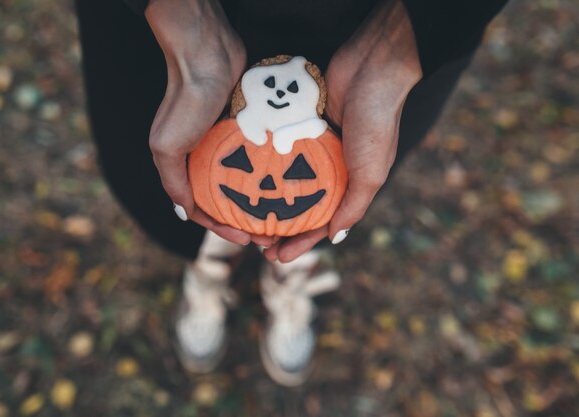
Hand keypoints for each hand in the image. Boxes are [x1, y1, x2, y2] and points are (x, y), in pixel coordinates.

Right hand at [145, 0, 273, 246]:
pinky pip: (258, 159)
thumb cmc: (186, 101)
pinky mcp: (244, 128)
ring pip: (245, 183)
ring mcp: (225, 143)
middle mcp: (203, 157)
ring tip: (281, 218)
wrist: (207, 55)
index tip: (245, 240)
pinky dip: (268, 176)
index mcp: (182, 165)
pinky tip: (286, 187)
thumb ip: (174, 181)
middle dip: (246, 221)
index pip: (202, 209)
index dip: (221, 228)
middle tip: (269, 236)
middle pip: (227, 200)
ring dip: (260, 203)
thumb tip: (184, 213)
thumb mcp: (168, 146)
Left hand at [264, 0, 421, 261]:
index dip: (301, 243)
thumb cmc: (376, 123)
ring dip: (265, 200)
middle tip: (255, 243)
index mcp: (348, 184)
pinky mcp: (297, 125)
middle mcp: (328, 168)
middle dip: (278, 227)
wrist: (371, 69)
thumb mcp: (370, 173)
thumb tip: (334, 238)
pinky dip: (261, 164)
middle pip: (298, 206)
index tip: (278, 259)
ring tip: (243, 217)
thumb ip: (353, 205)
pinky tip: (241, 176)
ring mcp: (311, 147)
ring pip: (282, 180)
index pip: (321, 223)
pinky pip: (274, 149)